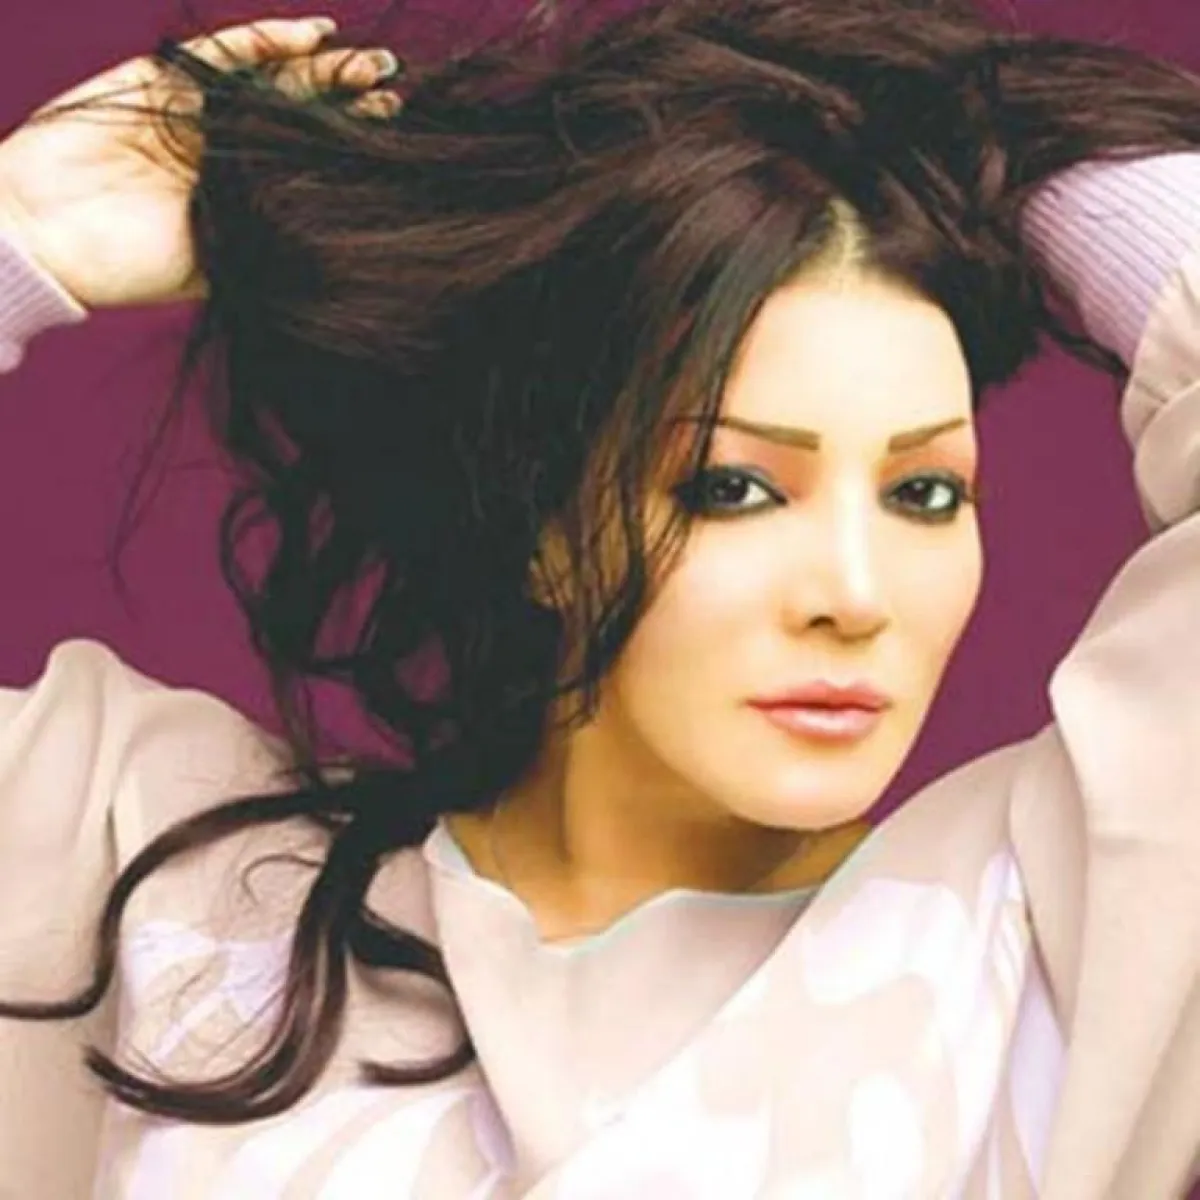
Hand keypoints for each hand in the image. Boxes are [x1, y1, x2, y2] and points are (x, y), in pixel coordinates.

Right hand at [0, 16, 401, 308]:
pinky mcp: (163, 78)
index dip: (352, 147)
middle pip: (301, 115)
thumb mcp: (222, 263)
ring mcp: (198, 111)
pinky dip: (269, 40)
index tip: (400, 138)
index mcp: (246, 195)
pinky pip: (226, 52)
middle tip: (395, 88)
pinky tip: (314, 34)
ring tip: (372, 64)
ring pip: (273, 79)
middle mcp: (229, 150)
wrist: (47, 236)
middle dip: (348, 100)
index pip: (310, 162)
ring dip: (322, 68)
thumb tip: (348, 246)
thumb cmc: (132, 266)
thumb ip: (273, 241)